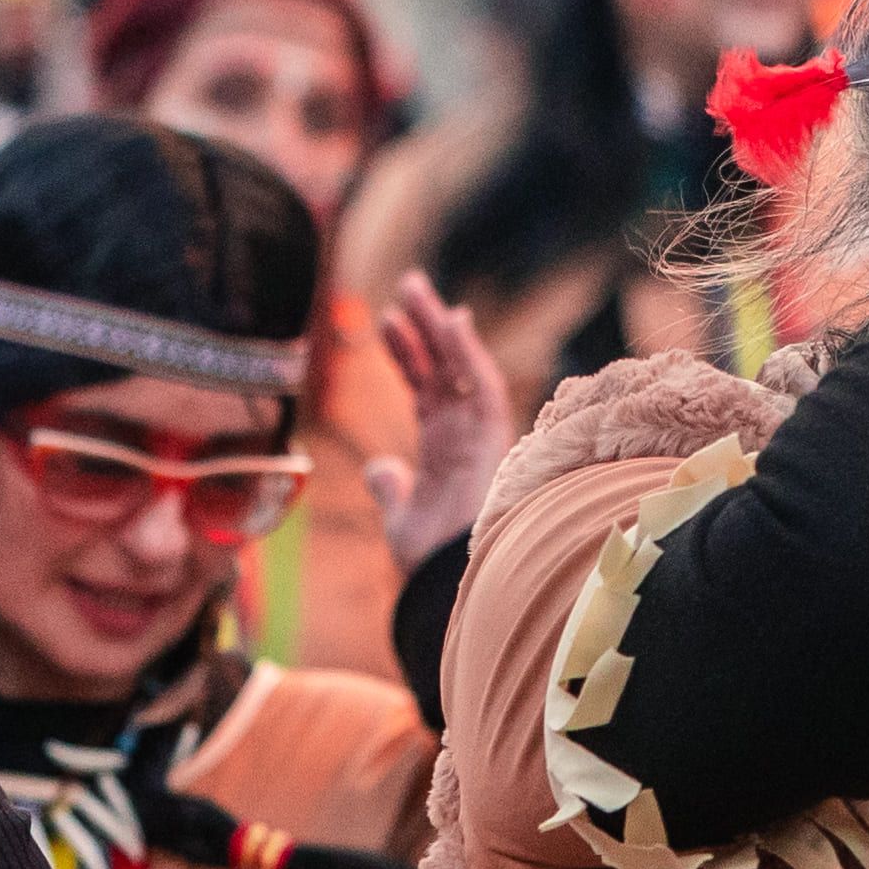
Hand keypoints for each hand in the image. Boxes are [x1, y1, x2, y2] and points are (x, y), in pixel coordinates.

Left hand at [366, 274, 511, 561]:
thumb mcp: (401, 518)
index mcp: (445, 451)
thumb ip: (390, 488)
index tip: (389, 322)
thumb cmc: (434, 564)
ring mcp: (478, 437)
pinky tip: (452, 319)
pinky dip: (468, 353)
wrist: (450, 585)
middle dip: (425, 326)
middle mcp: (464, 438)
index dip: (411, 355)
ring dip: (441, 326)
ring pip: (461, 368)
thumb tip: (378, 466)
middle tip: (407, 284)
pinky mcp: (491, 441)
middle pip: (444, 370)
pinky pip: (481, 387)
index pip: (428, 390)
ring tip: (414, 285)